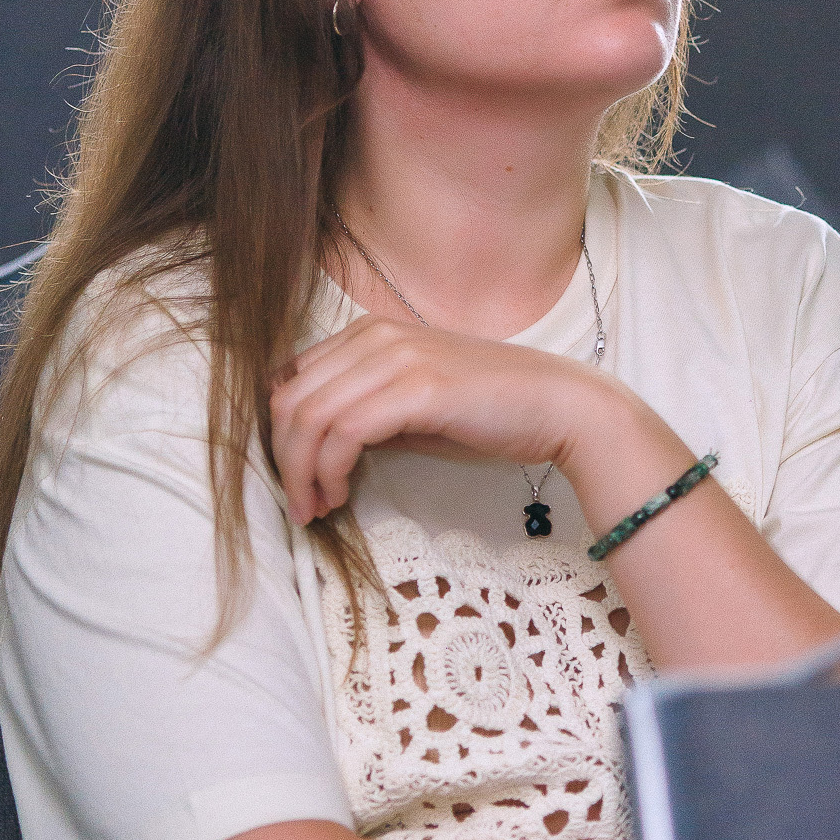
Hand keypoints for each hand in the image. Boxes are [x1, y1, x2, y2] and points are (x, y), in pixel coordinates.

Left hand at [269, 314, 680, 527]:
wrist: (557, 405)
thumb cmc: (486, 411)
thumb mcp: (411, 404)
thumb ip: (363, 410)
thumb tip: (313, 444)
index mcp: (370, 332)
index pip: (293, 380)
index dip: (281, 434)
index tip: (296, 477)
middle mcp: (376, 336)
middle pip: (290, 399)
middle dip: (283, 459)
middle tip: (300, 503)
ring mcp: (396, 358)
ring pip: (309, 417)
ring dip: (300, 473)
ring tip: (314, 508)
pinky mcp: (417, 388)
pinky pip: (344, 432)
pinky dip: (329, 471)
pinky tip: (340, 495)